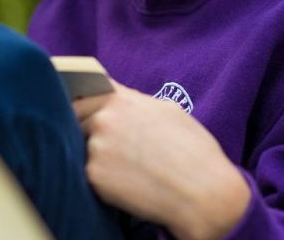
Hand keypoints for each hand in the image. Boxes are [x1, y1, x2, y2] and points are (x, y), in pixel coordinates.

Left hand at [74, 82, 250, 239]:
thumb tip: (120, 102)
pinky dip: (106, 180)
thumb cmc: (194, 152)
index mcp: (121, 100)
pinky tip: (130, 184)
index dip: (86, 101)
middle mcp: (104, 120)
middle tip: (117, 149)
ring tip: (130, 169)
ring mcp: (96, 147)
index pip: (86, 92)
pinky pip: (91, 174)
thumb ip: (136, 105)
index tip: (85, 108)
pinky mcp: (94, 176)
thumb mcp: (167, 112)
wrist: (203, 192)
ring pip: (86, 149)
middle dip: (91, 131)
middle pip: (80, 120)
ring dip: (100, 157)